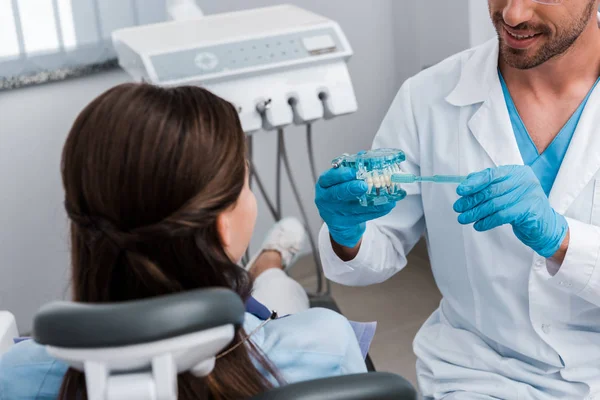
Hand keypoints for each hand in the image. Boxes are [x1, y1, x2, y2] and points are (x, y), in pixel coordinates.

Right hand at [315, 167, 396, 247]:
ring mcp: (334, 213)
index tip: (353, 172)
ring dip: (370, 201)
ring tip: (385, 195)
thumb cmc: (341, 192)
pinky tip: (387, 204)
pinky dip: (377, 210)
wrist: (339, 219)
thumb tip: (364, 154)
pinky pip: (363, 217)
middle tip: (363, 185)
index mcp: (324, 184)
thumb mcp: (341, 180)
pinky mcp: (345, 223)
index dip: (340, 175)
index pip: (328, 178)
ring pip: (353, 207)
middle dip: (350, 189)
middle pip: (336, 194)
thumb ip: (351, 168)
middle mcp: (326, 199)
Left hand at [453, 165, 567, 257]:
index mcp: (517, 172)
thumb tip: (465, 186)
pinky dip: (487, 221)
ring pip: (494, 204)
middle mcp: (524, 180)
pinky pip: (501, 216)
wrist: (544, 226)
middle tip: (458, 208)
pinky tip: (478, 225)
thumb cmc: (521, 207)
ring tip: (463, 218)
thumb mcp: (506, 192)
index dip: (474, 183)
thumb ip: (489, 186)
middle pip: (491, 190)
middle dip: (471, 200)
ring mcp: (529, 195)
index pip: (491, 174)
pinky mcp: (529, 210)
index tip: (460, 191)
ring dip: (475, 212)